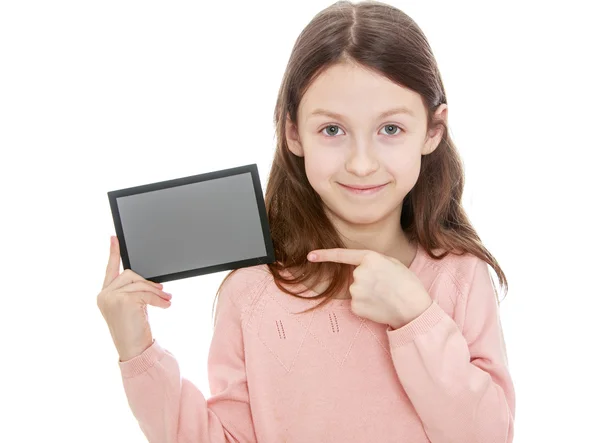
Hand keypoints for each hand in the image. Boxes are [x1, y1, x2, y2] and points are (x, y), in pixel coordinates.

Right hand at [96, 236, 172, 360]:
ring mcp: (110, 298)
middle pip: (131, 274)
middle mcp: (104, 295)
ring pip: (139, 284)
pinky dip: (158, 299)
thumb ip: (134, 291)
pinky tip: (166, 306)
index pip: (110, 269)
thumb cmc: (135, 330)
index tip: (114, 238)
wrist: (134, 350)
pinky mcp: (122, 301)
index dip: (113, 252)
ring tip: (168, 301)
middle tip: (164, 293)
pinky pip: (145, 293)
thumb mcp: (133, 306)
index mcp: (105, 294)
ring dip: (156, 292)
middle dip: (149, 284)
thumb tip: (150, 281)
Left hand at [307, 248, 431, 328]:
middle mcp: (359, 273)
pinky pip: (356, 304)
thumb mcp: (392, 263)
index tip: (310, 256)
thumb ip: (372, 262)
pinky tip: (379, 306)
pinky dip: (366, 306)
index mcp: (370, 258)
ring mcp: (356, 291)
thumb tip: (358, 269)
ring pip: (356, 291)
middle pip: (355, 276)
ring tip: (385, 296)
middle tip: (386, 286)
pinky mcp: (355, 307)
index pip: (342, 255)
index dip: (324, 254)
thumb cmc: (407, 284)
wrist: (414, 308)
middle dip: (367, 281)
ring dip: (367, 294)